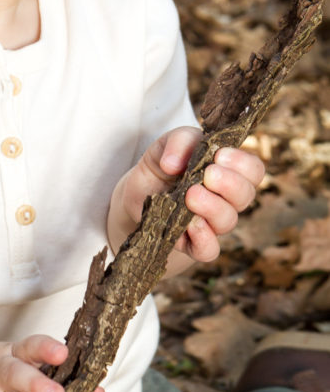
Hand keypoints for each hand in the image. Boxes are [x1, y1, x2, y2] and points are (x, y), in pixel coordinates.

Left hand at [110, 127, 264, 269]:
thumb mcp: (169, 142)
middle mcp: (226, 198)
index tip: (219, 155)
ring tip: (191, 195)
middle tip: (208, 174)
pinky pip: (209, 250)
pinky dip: (203, 238)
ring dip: (212, 207)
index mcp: (229, 170)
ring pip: (228, 220)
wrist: (139, 191)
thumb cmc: (165, 164)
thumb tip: (174, 164)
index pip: (253, 170)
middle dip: (230, 183)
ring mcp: (211, 223)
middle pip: (246, 195)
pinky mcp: (192, 243)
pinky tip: (190, 225)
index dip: (242, 163)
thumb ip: (179, 141)